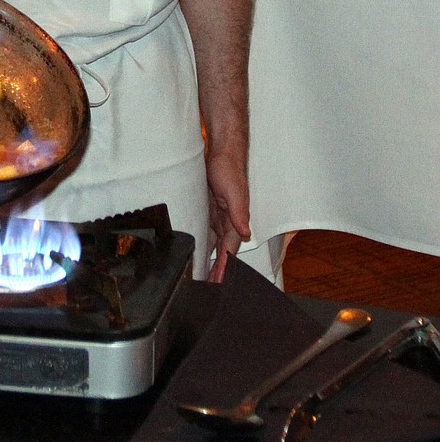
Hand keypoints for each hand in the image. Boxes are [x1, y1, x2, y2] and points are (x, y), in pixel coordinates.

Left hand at [205, 147, 249, 282]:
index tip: (219, 282)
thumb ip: (239, 212)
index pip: (229, 250)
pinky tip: (196, 254)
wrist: (221, 153)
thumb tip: (246, 232)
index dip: (225, 267)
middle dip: (217, 270)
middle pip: (222, 253)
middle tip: (209, 288)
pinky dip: (202, 245)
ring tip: (202, 278)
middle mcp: (227, 223)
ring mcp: (217, 218)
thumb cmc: (230, 169)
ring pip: (213, 246)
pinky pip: (205, 233)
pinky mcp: (208, 211)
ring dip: (210, 261)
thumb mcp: (234, 191)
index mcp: (236, 221)